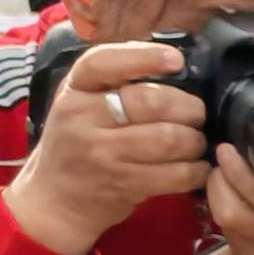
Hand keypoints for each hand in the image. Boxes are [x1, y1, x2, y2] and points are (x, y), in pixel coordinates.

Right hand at [0, 38, 206, 254]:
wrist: (55, 197)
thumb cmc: (78, 142)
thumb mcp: (82, 104)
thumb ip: (115, 83)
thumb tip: (173, 63)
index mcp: (74, 89)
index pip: (103, 62)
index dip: (144, 57)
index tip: (176, 59)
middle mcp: (82, 117)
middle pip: (150, 102)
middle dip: (188, 108)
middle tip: (197, 115)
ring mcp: (101, 154)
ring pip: (168, 139)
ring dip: (195, 141)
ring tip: (196, 142)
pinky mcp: (123, 185)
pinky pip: (176, 174)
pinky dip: (197, 171)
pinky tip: (198, 168)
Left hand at [206, 152, 253, 254]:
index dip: (242, 174)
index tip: (233, 148)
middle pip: (238, 212)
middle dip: (221, 180)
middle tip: (223, 156)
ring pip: (228, 225)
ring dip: (217, 195)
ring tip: (220, 173)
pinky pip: (230, 237)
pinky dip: (224, 213)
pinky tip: (229, 198)